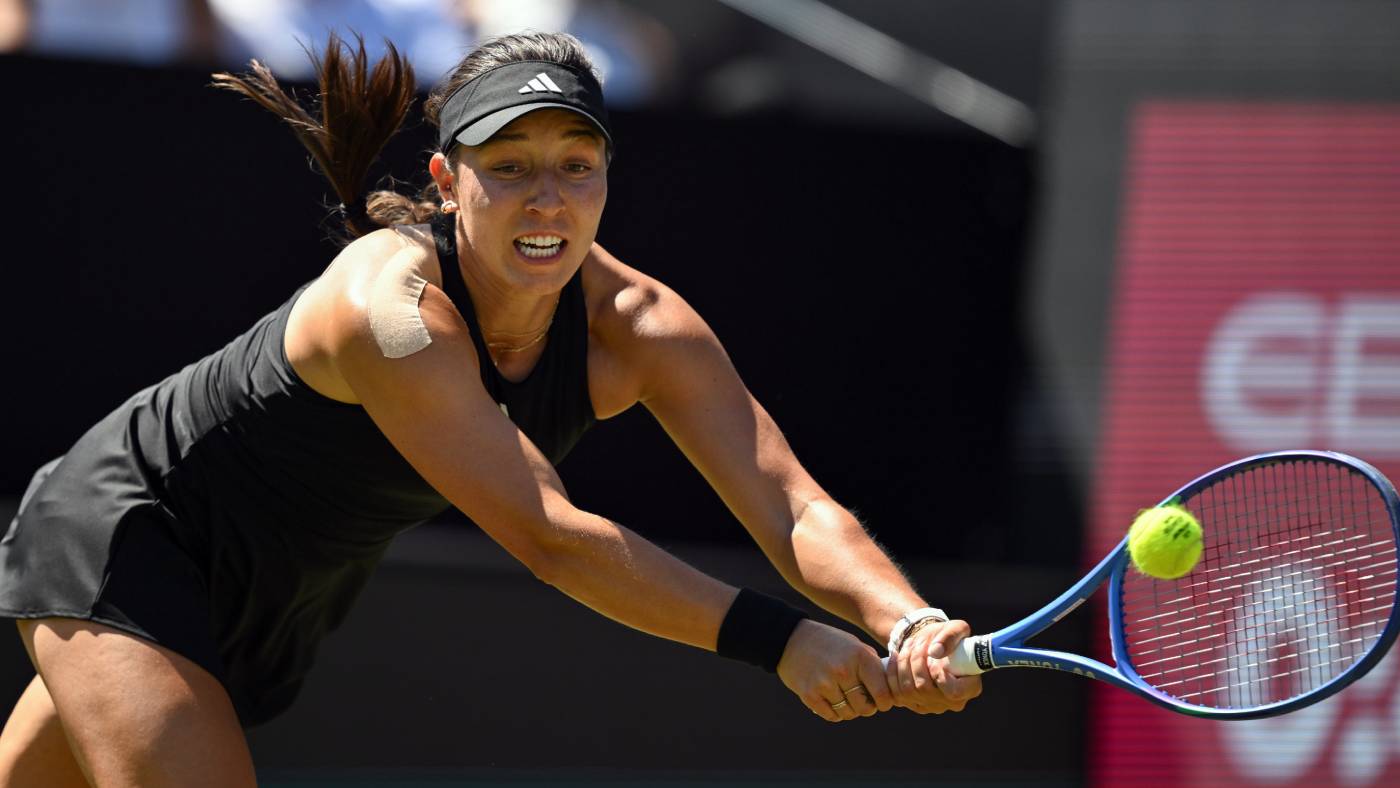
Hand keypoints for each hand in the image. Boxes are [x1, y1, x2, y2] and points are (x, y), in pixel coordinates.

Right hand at [776, 619, 894, 721]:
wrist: (791, 639)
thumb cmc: (830, 643)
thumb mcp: (855, 646)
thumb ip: (872, 666)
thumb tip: (892, 691)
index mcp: (860, 657)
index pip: (883, 693)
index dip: (886, 702)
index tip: (882, 703)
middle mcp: (843, 670)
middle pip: (865, 708)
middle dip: (866, 708)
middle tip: (862, 701)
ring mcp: (825, 683)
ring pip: (848, 713)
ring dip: (849, 710)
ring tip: (844, 698)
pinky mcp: (809, 694)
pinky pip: (831, 716)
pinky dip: (834, 713)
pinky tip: (831, 700)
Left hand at [885, 618, 982, 713]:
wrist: (930, 644)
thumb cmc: (947, 638)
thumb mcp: (955, 629)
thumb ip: (950, 637)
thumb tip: (935, 651)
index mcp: (970, 688)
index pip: (954, 692)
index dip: (940, 674)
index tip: (935, 657)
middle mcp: (951, 703)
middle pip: (924, 689)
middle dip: (917, 660)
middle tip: (919, 642)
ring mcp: (931, 706)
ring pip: (908, 690)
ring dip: (904, 663)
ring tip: (909, 645)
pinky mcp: (912, 704)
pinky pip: (896, 693)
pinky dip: (892, 672)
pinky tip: (897, 657)